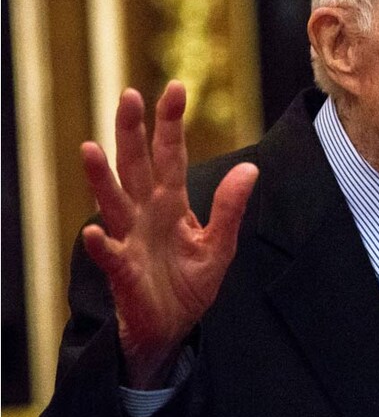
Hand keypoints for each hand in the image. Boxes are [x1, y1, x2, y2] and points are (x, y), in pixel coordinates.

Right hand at [80, 81, 257, 388]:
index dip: (171, 124)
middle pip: (136, 166)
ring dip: (102, 177)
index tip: (175, 88)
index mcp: (171, 205)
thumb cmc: (190, 284)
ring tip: (90, 147)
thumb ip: (230, 207)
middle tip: (128, 94)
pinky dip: (101, 244)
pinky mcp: (123, 271)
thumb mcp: (219, 245)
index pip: (171, 156)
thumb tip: (250, 167)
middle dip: (132, 132)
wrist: (171, 328)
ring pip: (113, 202)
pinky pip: (110, 256)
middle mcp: (145, 215)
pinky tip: (94, 231)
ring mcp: (130, 240)